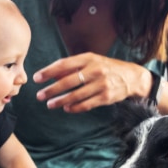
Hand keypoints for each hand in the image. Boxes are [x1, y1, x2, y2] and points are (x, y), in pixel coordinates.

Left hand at [33, 52, 150, 112]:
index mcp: (88, 58)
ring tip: (50, 104)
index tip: (36, 78)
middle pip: (68, 81)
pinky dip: (75, 107)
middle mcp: (95, 70)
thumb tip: (51, 74)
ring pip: (76, 95)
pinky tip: (67, 108)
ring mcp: (101, 84)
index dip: (49, 72)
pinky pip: (87, 104)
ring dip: (61, 101)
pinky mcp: (106, 97)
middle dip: (52, 90)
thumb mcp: (91, 61)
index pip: (64, 64)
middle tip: (40, 96)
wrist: (131, 77)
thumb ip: (72, 67)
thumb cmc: (107, 68)